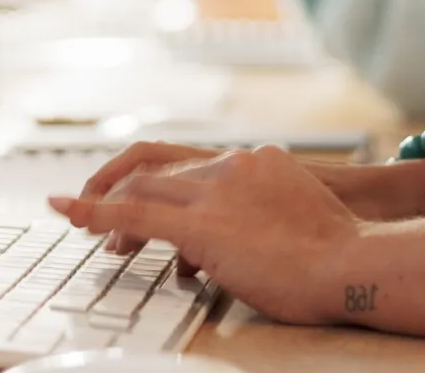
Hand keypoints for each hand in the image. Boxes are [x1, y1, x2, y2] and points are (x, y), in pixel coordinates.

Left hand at [53, 146, 363, 325]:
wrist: (353, 263)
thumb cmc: (337, 254)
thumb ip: (262, 214)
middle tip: (98, 210)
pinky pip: (135, 214)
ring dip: (109, 208)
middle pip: (158, 169)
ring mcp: (216, 192)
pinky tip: (71, 213)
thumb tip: (239, 239)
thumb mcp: (298, 216)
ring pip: (143, 188)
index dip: (154, 177)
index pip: (187, 161)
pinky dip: (95, 213)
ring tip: (92, 227)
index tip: (136, 193)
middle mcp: (231, 166)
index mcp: (255, 161)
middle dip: (121, 189)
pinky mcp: (202, 224)